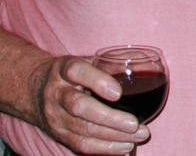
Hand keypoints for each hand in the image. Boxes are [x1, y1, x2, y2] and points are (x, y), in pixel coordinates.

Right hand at [27, 54, 150, 153]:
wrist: (34, 90)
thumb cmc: (72, 74)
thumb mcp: (88, 61)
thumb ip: (115, 62)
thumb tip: (148, 65)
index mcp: (65, 69)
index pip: (77, 72)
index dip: (98, 82)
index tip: (118, 93)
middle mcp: (56, 92)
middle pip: (79, 107)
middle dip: (110, 118)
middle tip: (135, 124)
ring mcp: (55, 116)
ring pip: (81, 129)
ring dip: (113, 136)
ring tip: (139, 135)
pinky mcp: (58, 134)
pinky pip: (80, 145)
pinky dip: (104, 148)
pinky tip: (125, 146)